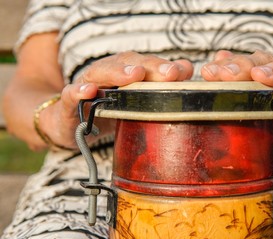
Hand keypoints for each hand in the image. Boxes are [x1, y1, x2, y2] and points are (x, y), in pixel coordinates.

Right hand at [41, 52, 193, 148]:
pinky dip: (78, 91)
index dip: (164, 66)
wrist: (71, 124)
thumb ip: (157, 86)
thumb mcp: (134, 102)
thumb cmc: (108, 111)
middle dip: (150, 67)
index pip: (146, 64)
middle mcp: (107, 74)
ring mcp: (87, 85)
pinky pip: (71, 94)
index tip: (183, 72)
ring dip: (118, 72)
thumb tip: (186, 69)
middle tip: (169, 73)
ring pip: (101, 72)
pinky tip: (89, 91)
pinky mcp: (69, 102)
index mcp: (125, 73)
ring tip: (135, 74)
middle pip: (128, 63)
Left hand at [201, 50, 272, 150]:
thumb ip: (237, 87)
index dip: (225, 66)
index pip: (243, 63)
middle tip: (227, 75)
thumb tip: (214, 63)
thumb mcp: (254, 107)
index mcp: (261, 73)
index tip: (208, 73)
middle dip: (243, 66)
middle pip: (262, 61)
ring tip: (260, 75)